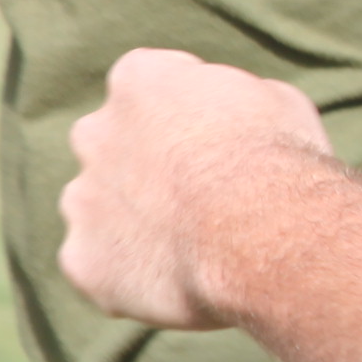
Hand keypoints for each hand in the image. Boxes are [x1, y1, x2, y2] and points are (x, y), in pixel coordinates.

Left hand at [58, 46, 335, 330]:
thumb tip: (236, 121)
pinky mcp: (83, 260)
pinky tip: (176, 283)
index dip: (186, 117)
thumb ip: (234, 104)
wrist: (263, 234)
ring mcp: (82, 199)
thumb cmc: (279, 162)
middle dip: (144, 167)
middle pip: (112, 146)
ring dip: (131, 223)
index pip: (149, 86)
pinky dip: (129, 277)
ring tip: (190, 247)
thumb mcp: (276, 101)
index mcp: (140, 78)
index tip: (216, 141)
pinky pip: (100, 268)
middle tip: (197, 198)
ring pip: (100, 210)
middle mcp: (95, 132)